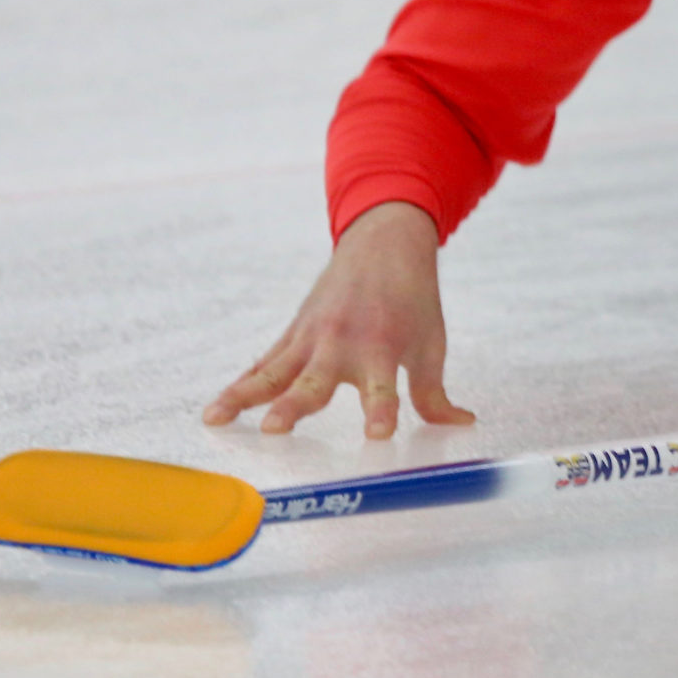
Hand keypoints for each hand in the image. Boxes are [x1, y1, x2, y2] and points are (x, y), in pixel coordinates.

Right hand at [203, 202, 476, 438]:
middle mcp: (342, 344)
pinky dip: (241, 385)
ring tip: (216, 419)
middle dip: (294, 406)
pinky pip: (264, 364)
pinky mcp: (293, 334)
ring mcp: (311, 338)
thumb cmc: (411, 298)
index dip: (381, 412)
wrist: (384, 243)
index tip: (378, 435)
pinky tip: (218, 409)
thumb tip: (460, 425)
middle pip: (314, 381)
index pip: (383, 389)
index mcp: (382, 347)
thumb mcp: (430, 344)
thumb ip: (434, 393)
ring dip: (244, 396)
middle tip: (275, 428)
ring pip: (272, 372)